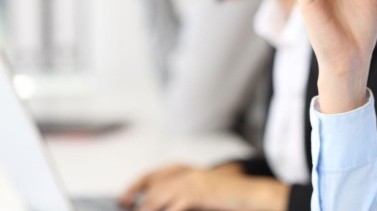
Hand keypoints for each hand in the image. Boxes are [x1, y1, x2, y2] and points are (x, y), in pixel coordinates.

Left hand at [120, 164, 288, 210]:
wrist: (253, 194)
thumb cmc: (229, 199)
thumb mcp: (202, 196)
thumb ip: (181, 197)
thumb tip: (152, 205)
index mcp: (187, 170)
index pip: (153, 175)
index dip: (135, 186)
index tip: (123, 198)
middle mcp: (187, 172)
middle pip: (151, 187)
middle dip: (138, 203)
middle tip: (128, 209)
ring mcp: (191, 181)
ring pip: (157, 198)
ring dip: (147, 208)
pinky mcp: (197, 192)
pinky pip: (171, 206)